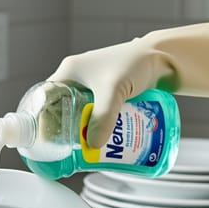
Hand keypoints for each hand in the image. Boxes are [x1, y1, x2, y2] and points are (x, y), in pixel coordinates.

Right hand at [48, 21, 208, 147]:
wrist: (165, 59)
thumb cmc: (136, 64)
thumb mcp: (114, 92)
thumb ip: (103, 118)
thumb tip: (93, 146)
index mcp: (70, 72)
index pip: (46, 98)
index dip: (43, 119)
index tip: (46, 139)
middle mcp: (78, 79)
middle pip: (62, 110)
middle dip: (64, 130)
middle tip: (66, 149)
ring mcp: (94, 88)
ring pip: (80, 115)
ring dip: (82, 131)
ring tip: (84, 148)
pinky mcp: (109, 96)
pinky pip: (96, 115)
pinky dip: (97, 128)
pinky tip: (101, 141)